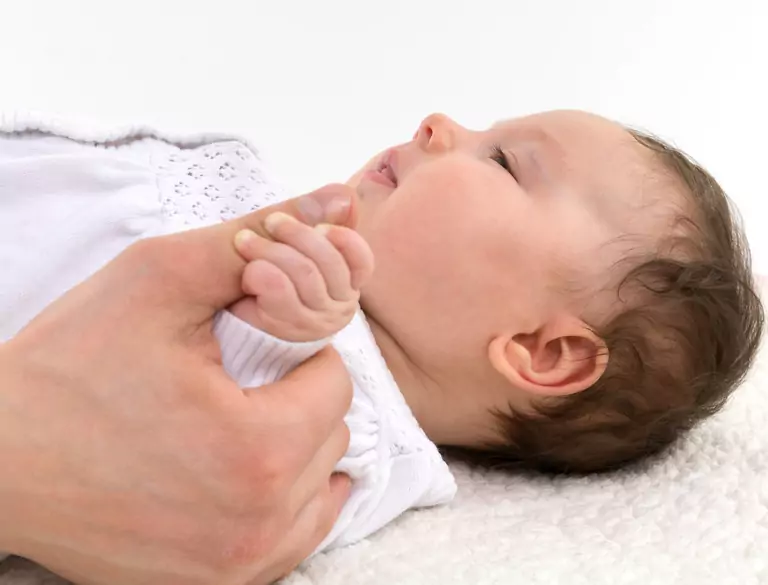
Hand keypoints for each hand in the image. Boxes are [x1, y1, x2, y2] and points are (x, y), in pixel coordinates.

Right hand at [0, 185, 358, 584]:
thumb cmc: (69, 367)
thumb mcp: (160, 279)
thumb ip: (257, 233)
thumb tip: (342, 199)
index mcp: (255, 447)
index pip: (336, 381)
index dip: (298, 351)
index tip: (251, 346)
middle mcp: (258, 522)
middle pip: (331, 435)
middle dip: (297, 397)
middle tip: (236, 382)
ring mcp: (238, 566)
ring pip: (321, 487)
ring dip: (296, 446)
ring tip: (234, 420)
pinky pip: (296, 539)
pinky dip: (285, 500)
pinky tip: (243, 469)